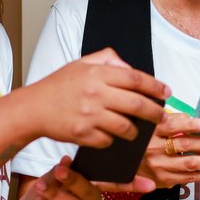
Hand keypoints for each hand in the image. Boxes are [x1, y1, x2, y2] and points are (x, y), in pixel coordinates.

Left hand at [12, 157, 103, 199]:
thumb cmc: (43, 194)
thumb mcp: (48, 179)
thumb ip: (59, 171)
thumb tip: (67, 159)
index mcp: (89, 187)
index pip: (96, 181)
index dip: (87, 177)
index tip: (67, 171)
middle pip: (89, 193)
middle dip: (71, 182)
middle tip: (56, 174)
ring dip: (56, 197)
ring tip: (40, 190)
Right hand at [25, 48, 167, 146]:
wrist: (33, 108)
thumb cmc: (58, 85)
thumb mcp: (81, 63)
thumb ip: (108, 59)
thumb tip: (130, 68)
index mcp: (97, 73)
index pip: (135, 78)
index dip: (155, 86)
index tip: (166, 92)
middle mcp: (95, 93)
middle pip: (137, 104)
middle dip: (155, 112)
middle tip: (162, 116)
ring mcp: (89, 116)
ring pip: (126, 127)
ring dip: (136, 131)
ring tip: (137, 129)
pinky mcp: (83, 135)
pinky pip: (109, 140)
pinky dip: (113, 140)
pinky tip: (111, 135)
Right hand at [137, 112, 199, 186]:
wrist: (123, 166)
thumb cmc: (140, 143)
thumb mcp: (147, 125)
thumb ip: (167, 120)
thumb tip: (190, 117)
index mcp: (150, 132)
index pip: (173, 126)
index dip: (191, 124)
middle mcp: (153, 150)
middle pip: (185, 145)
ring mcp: (159, 166)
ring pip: (190, 163)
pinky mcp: (164, 180)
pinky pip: (189, 178)